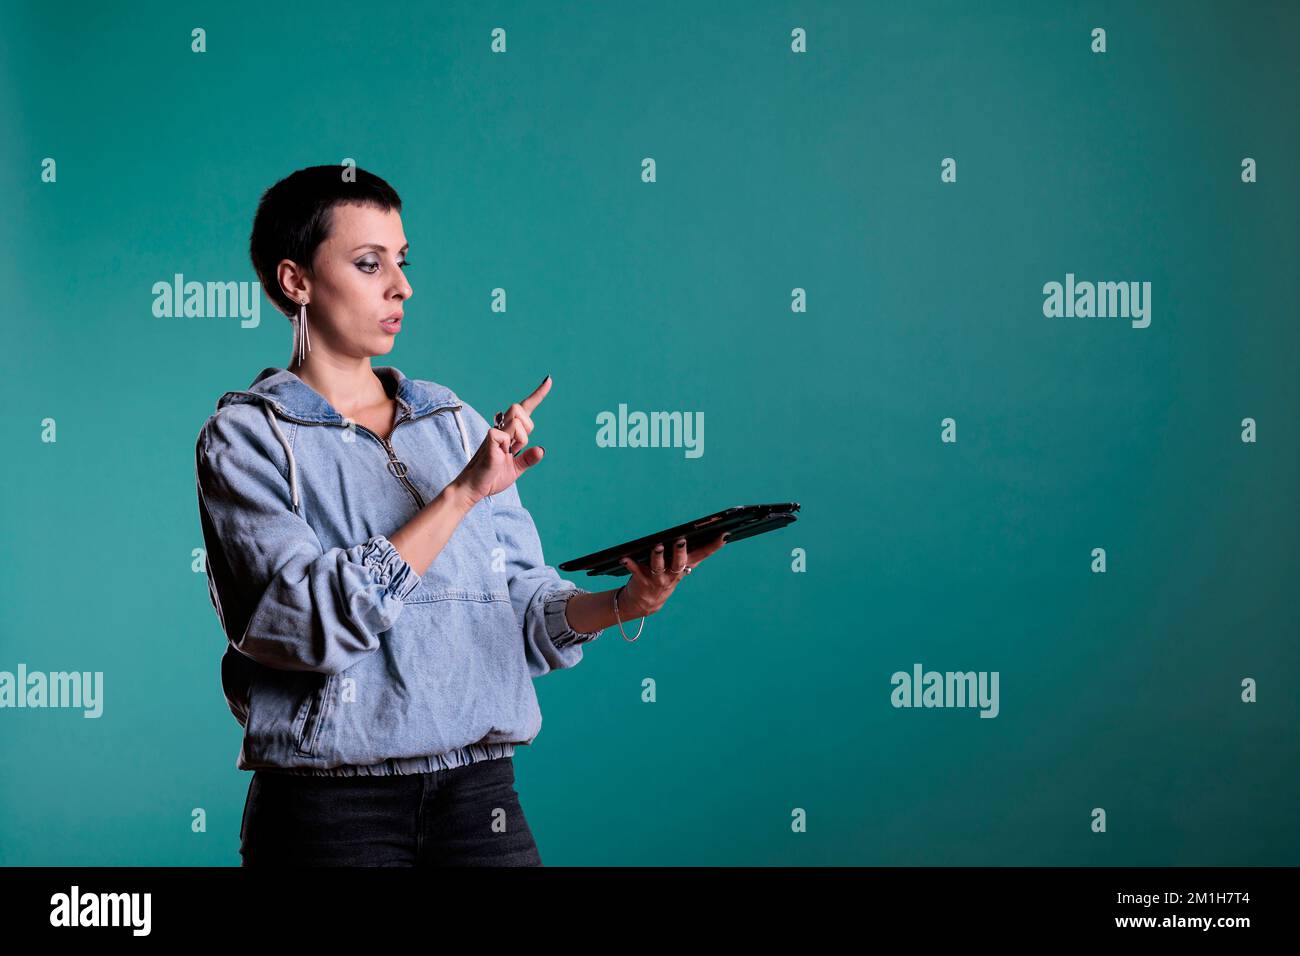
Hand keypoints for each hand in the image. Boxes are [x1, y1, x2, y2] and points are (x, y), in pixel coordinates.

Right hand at [454, 375, 551, 505]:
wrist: (474, 488)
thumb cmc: (492, 476)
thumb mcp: (516, 469)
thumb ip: (528, 459)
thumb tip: (541, 450)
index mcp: (509, 433)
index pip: (525, 409)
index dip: (538, 394)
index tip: (549, 379)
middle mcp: (501, 428)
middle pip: (520, 408)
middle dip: (527, 426)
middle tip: (518, 446)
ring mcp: (494, 432)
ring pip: (516, 420)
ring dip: (519, 439)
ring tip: (509, 452)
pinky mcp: (489, 438)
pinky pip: (506, 435)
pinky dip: (508, 446)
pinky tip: (501, 454)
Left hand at [616, 533, 728, 616]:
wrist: (645, 602)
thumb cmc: (664, 576)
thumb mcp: (678, 566)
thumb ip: (687, 553)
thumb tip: (700, 533)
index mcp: (684, 567)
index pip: (702, 555)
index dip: (713, 546)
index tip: (723, 535)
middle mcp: (672, 574)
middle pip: (679, 562)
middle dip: (680, 552)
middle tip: (681, 541)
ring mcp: (657, 578)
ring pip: (658, 566)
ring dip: (657, 556)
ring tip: (657, 546)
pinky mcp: (641, 580)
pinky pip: (635, 570)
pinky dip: (630, 564)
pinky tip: (625, 557)